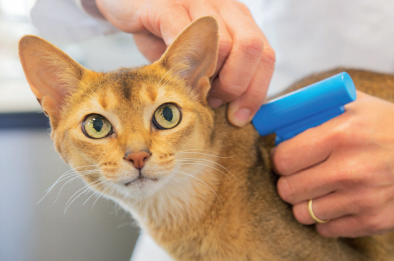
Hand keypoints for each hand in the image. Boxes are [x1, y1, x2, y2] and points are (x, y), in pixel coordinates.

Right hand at [95, 0, 274, 126]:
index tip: (239, 117)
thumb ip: (220, 74)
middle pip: (253, 49)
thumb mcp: (199, 55)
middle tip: (215, 103)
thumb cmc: (165, 34)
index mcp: (240, 21)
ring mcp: (198, 3)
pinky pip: (185, 37)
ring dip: (212, 79)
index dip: (256, 92)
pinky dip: (183, 65)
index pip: (266, 57)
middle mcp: (225, 8)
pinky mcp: (166, 6)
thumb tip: (235, 112)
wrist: (127, 4)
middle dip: (237, 86)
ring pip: (224, 45)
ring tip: (194, 92)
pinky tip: (174, 77)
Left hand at [271, 92, 393, 237]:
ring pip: (303, 214)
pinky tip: (338, 205)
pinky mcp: (374, 222)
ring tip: (318, 192)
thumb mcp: (359, 105)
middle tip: (300, 178)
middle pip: (288, 189)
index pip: (283, 158)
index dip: (281, 160)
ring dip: (305, 204)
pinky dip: (326, 220)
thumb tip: (277, 121)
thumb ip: (317, 110)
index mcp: (342, 134)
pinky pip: (326, 230)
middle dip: (289, 183)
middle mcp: (350, 168)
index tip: (288, 160)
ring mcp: (362, 199)